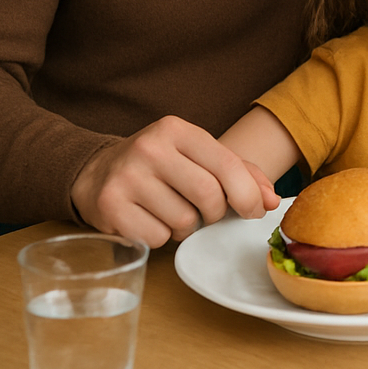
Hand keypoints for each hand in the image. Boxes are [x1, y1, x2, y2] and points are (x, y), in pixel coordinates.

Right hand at [71, 115, 280, 247]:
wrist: (95, 172)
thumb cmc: (159, 166)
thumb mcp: (197, 156)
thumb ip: (240, 173)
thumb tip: (272, 201)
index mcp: (177, 130)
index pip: (227, 165)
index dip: (248, 194)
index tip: (253, 210)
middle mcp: (150, 148)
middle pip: (209, 196)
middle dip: (215, 213)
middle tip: (206, 213)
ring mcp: (126, 177)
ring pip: (183, 222)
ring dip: (186, 227)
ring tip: (170, 212)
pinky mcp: (109, 207)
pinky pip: (157, 238)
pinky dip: (161, 237)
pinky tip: (149, 220)